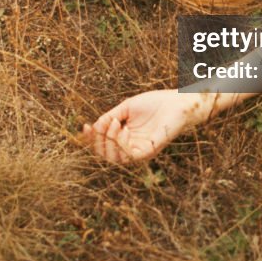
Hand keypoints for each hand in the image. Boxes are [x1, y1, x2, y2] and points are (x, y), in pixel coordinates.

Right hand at [81, 89, 210, 163]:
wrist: (176, 102)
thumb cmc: (154, 103)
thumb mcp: (126, 108)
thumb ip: (109, 117)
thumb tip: (93, 127)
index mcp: (125, 137)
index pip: (103, 146)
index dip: (91, 140)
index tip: (84, 127)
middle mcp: (131, 146)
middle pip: (106, 155)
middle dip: (98, 141)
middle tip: (99, 125)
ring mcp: (141, 150)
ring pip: (116, 158)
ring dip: (110, 141)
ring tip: (115, 123)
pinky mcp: (150, 150)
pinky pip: (130, 155)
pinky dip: (122, 143)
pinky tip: (124, 128)